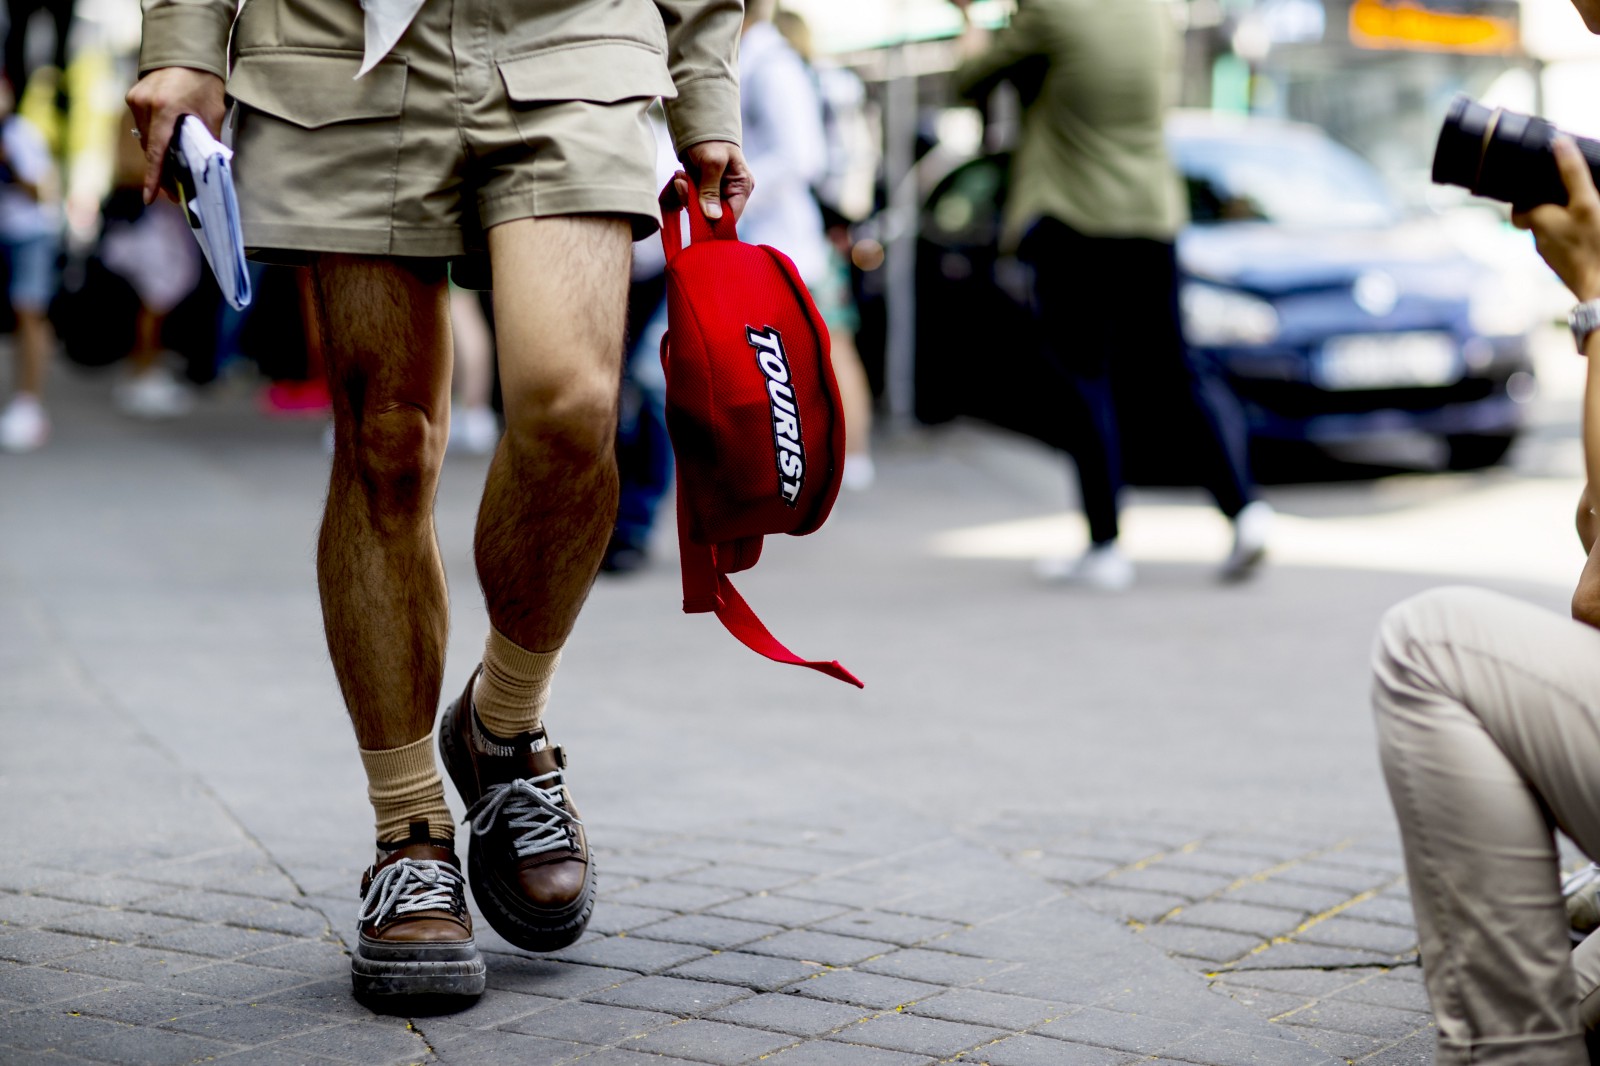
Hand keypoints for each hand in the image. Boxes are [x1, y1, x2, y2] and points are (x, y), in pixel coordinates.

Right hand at [125, 67, 225, 204]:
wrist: (187, 50)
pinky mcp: (133, 96)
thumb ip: (209, 140)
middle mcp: (145, 104)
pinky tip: (167, 145)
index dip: (154, 178)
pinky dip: (154, 137)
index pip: (156, 152)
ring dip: (157, 155)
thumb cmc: (204, 80)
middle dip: (161, 171)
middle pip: (150, 149)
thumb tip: (212, 168)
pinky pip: (143, 125)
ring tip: (173, 171)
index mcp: (164, 109)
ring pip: (145, 139)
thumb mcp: (213, 112)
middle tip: (174, 191)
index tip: (150, 198)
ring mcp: (135, 99)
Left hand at [678, 140, 752, 222]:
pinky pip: (692, 198)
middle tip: (681, 185)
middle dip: (694, 203)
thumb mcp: (712, 163)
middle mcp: (732, 192)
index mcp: (742, 187)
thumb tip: (713, 217)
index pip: (730, 216)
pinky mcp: (704, 188)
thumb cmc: (712, 140)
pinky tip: (680, 176)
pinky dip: (684, 190)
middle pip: (713, 214)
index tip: (694, 215)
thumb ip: (710, 191)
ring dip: (686, 195)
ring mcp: (718, 191)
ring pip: (700, 208)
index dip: (713, 221)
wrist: (700, 123)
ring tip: (680, 177)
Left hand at [1512, 136, 1599, 301]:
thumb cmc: (1594, 245)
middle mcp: (1538, 239)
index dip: (1527, 192)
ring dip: (1564, 220)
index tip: (1542, 181)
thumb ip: (1572, 174)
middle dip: (1550, 203)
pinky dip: (1574, 235)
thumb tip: (1559, 142)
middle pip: (1537, 216)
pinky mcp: (1566, 267)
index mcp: (1536, 221)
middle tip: (1569, 193)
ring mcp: (1552, 255)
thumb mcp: (1586, 203)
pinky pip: (1565, 245)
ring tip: (1584, 210)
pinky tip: (1589, 232)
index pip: (1519, 205)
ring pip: (1552, 231)